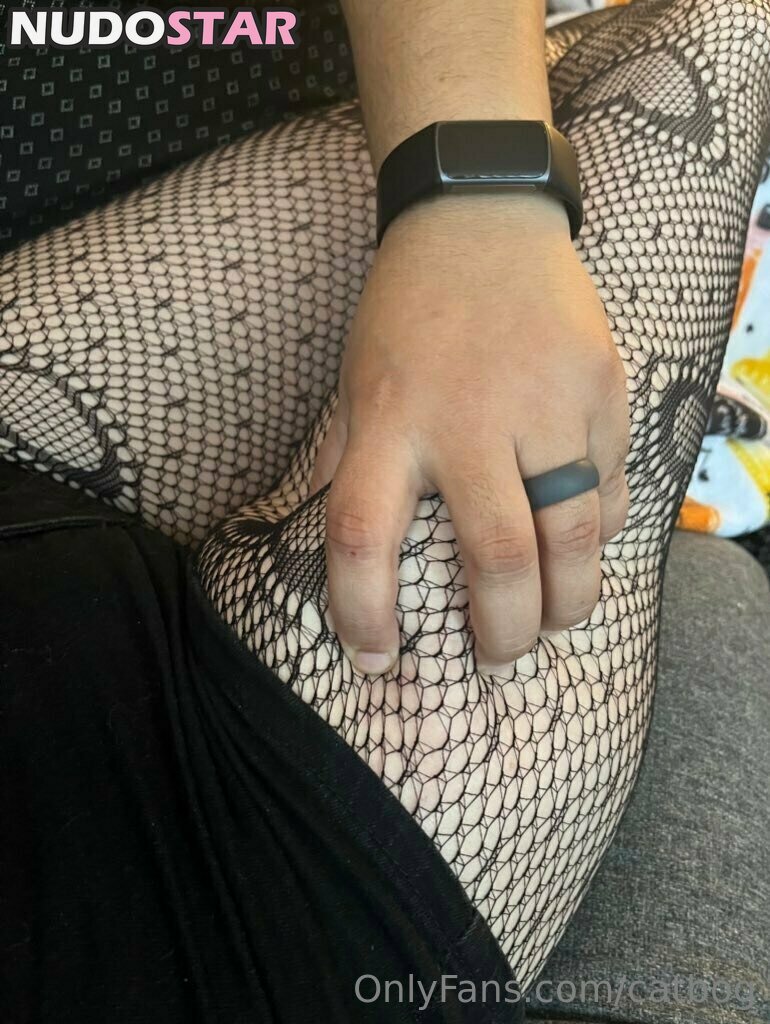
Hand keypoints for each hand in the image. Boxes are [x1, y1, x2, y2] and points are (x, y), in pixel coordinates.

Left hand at [311, 194, 629, 674]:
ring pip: (574, 534)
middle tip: (499, 656)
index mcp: (389, 419)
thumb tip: (332, 547)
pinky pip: (609, 485)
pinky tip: (584, 543)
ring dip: (570, 600)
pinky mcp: (601, 389)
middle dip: (504, 632)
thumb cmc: (407, 312)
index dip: (364, 615)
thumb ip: (348, 463)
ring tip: (557, 621)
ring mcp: (546, 402)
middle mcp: (468, 418)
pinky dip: (599, 531)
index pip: (363, 538)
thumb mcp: (355, 383)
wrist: (480, 218)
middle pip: (498, 558)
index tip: (374, 659)